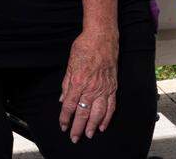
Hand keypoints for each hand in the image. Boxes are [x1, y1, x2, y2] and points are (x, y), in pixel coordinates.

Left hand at [58, 27, 118, 142]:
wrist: (101, 38)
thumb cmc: (83, 47)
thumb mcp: (70, 64)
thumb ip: (66, 83)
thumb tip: (64, 100)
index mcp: (78, 82)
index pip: (70, 105)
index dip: (65, 117)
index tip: (62, 125)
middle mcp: (91, 88)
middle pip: (83, 113)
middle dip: (78, 127)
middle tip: (74, 137)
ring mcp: (104, 88)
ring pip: (98, 113)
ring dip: (92, 126)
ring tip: (88, 135)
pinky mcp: (113, 87)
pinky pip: (111, 106)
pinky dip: (107, 118)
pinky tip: (102, 125)